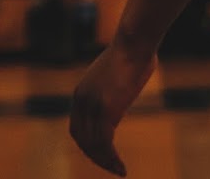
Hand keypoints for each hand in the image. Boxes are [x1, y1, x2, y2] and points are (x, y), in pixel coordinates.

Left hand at [69, 39, 157, 175]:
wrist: (133, 43)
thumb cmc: (131, 55)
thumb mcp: (115, 75)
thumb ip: (113, 88)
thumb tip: (122, 86)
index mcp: (81, 93)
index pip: (76, 127)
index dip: (86, 145)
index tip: (101, 155)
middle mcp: (82, 100)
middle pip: (81, 138)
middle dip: (94, 157)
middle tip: (111, 168)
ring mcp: (93, 105)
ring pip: (93, 144)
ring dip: (104, 162)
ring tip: (119, 172)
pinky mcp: (106, 108)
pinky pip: (104, 142)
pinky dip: (111, 158)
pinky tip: (121, 167)